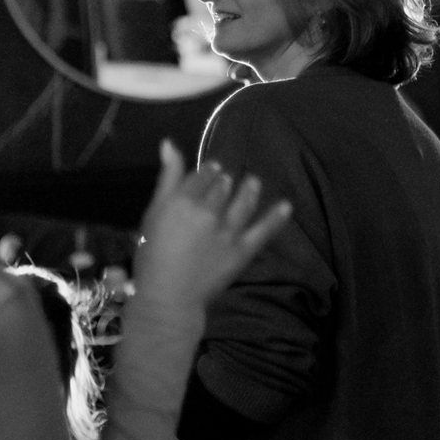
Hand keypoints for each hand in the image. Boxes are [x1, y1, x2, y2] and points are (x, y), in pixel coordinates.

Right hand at [131, 140, 292, 315]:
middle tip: (227, 183)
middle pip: (223, 187)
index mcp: (184, 199)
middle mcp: (209, 210)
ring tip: (253, 182)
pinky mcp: (243, 249)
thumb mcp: (153, 213)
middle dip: (225, 182)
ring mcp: (229, 230)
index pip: (204, 175)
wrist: (167, 297)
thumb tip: (169, 142)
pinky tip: (287, 205)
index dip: (210, 171)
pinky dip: (276, 217)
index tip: (213, 171)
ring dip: (249, 189)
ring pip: (244, 201)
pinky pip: (264, 229)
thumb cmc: (152, 256)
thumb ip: (166, 177)